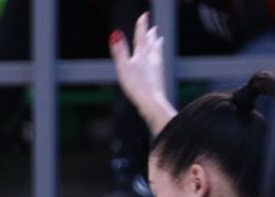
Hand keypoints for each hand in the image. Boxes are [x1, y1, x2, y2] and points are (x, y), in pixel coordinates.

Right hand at [111, 13, 174, 133]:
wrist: (152, 101)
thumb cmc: (137, 86)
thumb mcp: (123, 67)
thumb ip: (119, 50)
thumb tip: (115, 34)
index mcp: (141, 55)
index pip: (141, 36)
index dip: (142, 26)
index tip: (144, 16)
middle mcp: (151, 58)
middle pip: (151, 43)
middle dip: (151, 34)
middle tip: (153, 27)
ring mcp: (157, 67)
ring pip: (157, 51)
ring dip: (157, 44)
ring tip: (159, 39)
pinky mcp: (159, 77)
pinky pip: (159, 62)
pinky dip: (159, 56)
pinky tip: (159, 61)